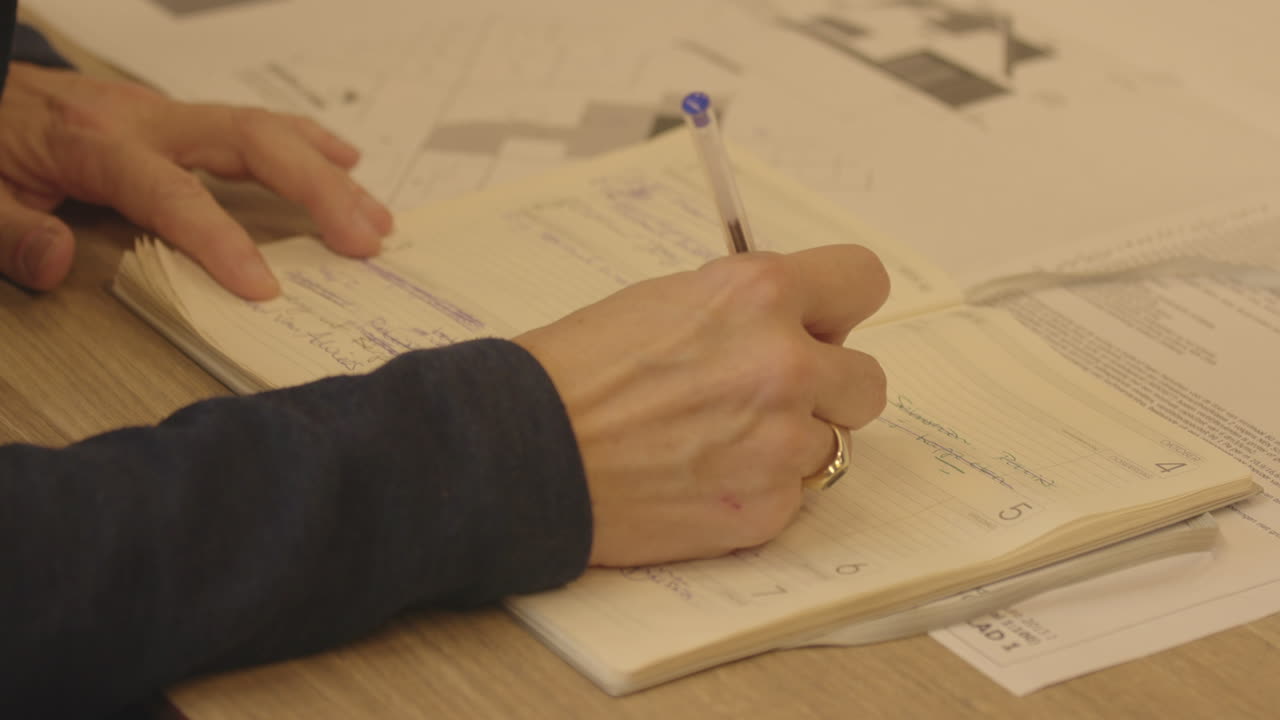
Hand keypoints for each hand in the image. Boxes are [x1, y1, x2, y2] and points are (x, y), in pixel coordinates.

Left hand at [0, 63, 393, 298]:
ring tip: (376, 218)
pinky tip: (346, 163)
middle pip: (249, 140)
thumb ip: (8, 230)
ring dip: (327, 173)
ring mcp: (168, 113)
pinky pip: (256, 123)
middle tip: (364, 241)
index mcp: (96, 145)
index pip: (171, 191)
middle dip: (315, 189)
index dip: (221, 238)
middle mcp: (146, 120)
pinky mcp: (178, 117)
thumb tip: (57, 264)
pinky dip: (308, 142)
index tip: (265, 288)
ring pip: (264, 128)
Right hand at [516, 246, 889, 566]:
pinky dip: (757, 491)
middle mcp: (786, 363)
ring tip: (715, 443)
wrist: (526, 451)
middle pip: (867, 380)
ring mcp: (781, 442)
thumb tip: (795, 324)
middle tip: (765, 398)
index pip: (864, 282)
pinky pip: (792, 495)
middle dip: (826, 390)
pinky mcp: (767, 508)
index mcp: (760, 293)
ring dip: (786, 444)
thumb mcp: (667, 299)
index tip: (822, 326)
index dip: (840, 309)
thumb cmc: (579, 370)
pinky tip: (699, 480)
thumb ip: (747, 309)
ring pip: (830, 444)